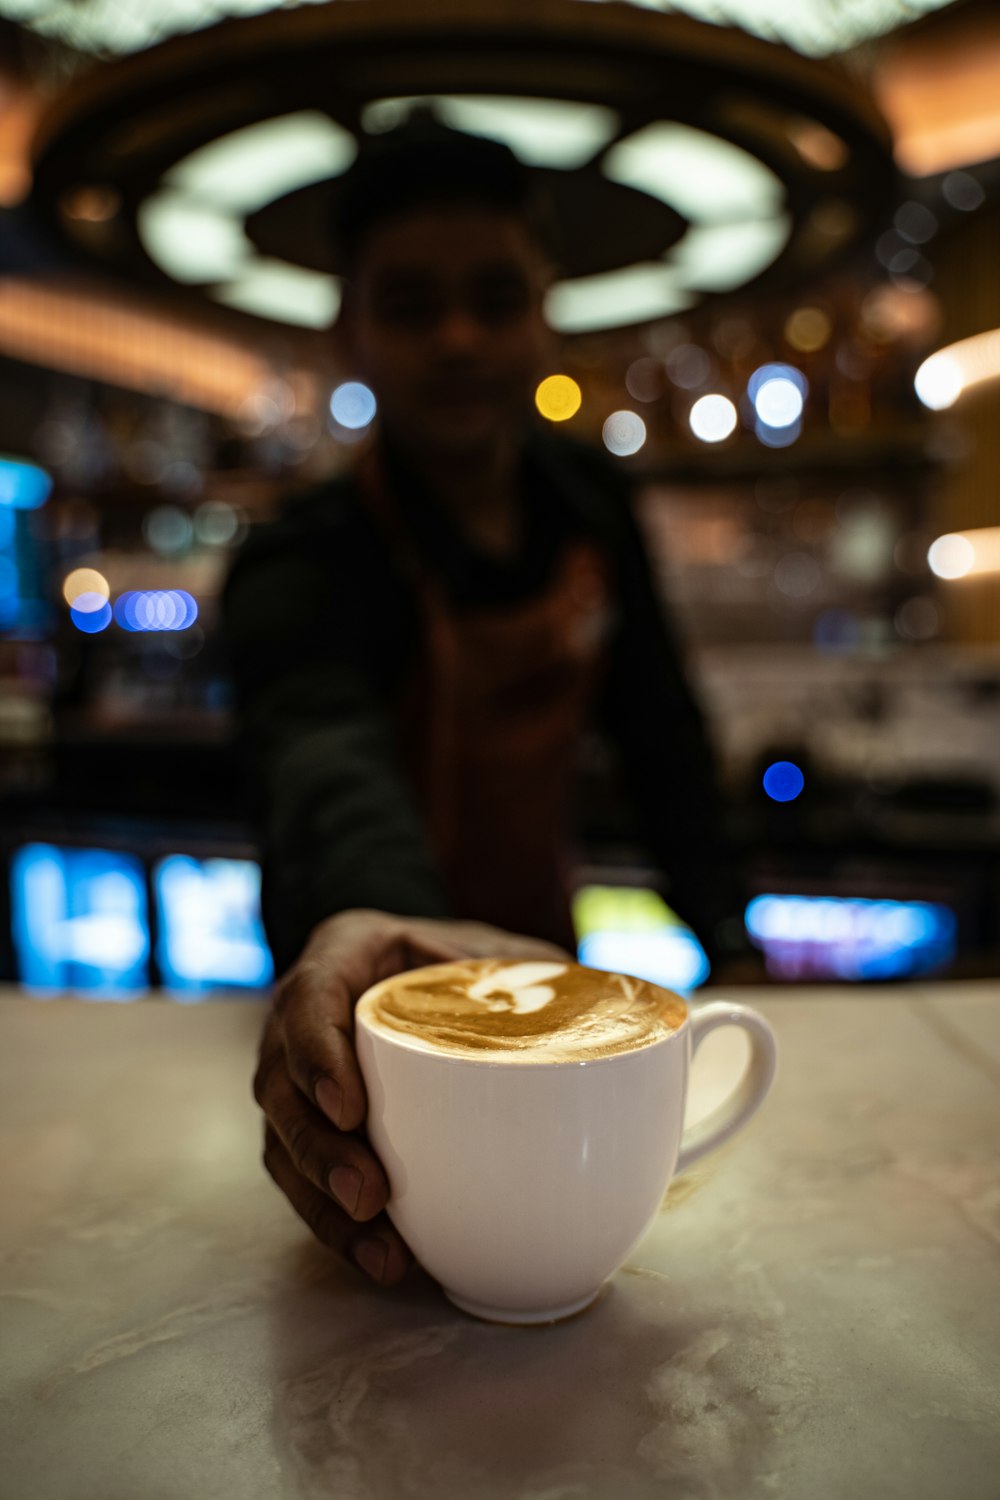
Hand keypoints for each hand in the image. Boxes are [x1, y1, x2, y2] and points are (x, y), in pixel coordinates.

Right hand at [254, 908, 569, 1286]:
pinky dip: (339, 1225)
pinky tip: (385, 1258)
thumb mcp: (496, 950)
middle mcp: (302, 1017)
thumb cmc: (464, 960)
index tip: (351, 1109)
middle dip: (318, 1151)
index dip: (317, 1055)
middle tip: (368, 1198)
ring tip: (381, 1252)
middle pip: (281, 1087)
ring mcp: (297, 1075)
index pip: (307, 1000)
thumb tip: (627, 1013)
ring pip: (284, 1145)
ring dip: (324, 1204)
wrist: (436, 974)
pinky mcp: (309, 1128)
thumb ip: (535, 973)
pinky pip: (306, 1181)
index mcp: (342, 956)